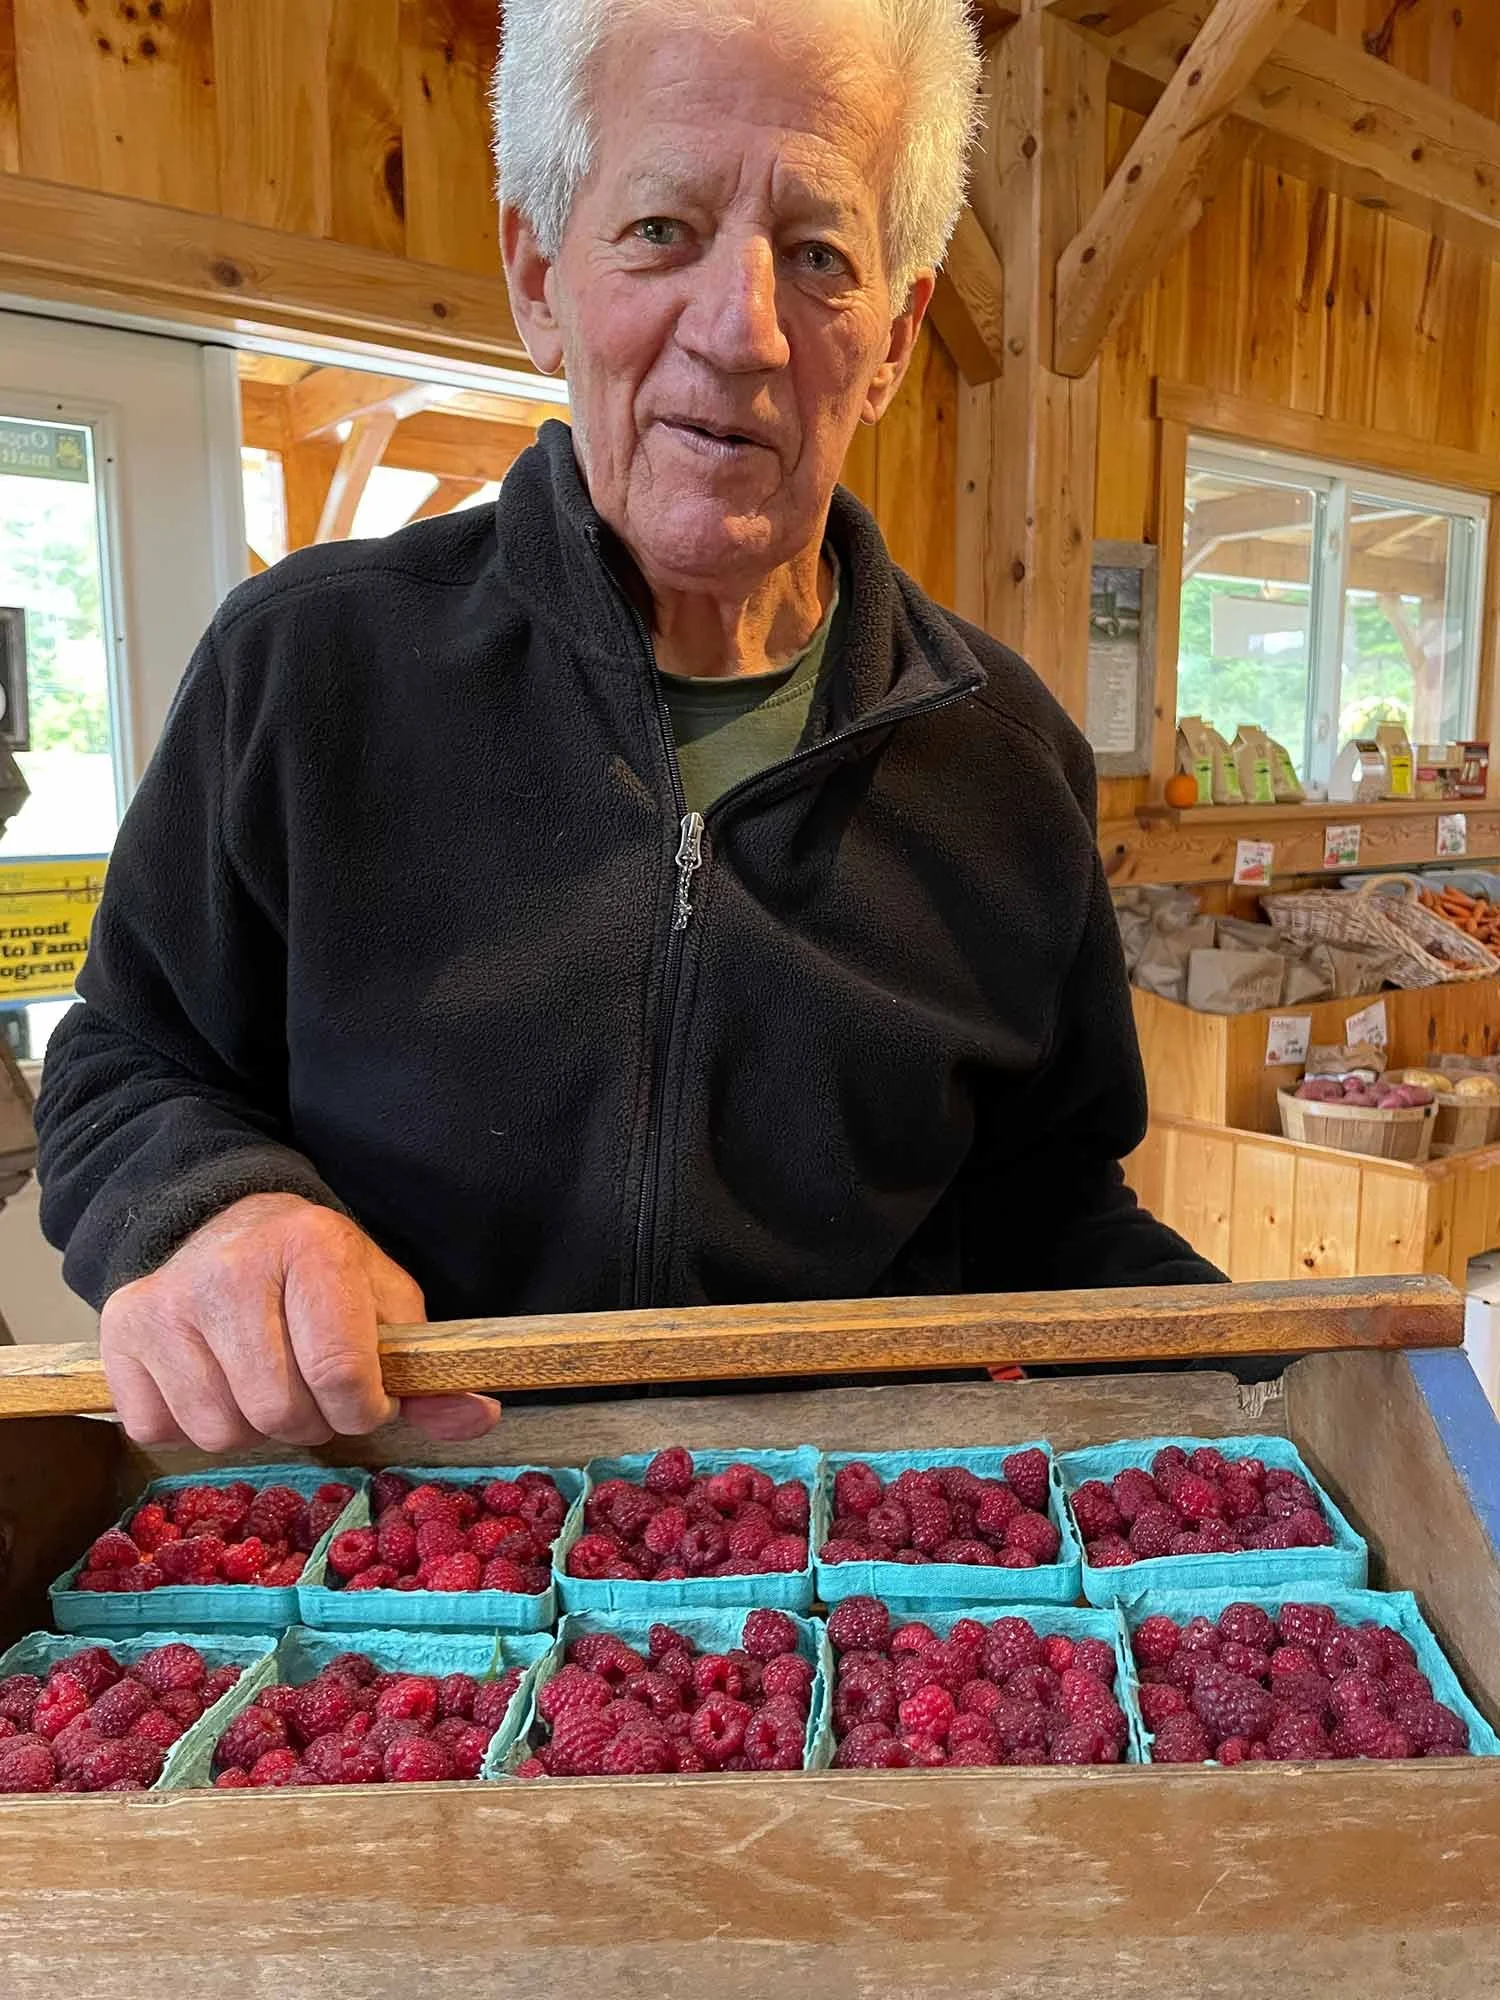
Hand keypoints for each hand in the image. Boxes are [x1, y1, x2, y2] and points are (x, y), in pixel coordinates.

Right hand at [99, 1193, 500, 1450]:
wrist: (226, 1224)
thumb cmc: (319, 1276)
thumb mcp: (383, 1305)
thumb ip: (429, 1371)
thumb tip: (479, 1416)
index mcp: (314, 1249)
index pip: (342, 1375)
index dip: (363, 1409)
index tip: (364, 1398)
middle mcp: (232, 1268)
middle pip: (278, 1412)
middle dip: (307, 1421)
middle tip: (308, 1390)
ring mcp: (168, 1300)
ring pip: (217, 1431)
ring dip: (249, 1428)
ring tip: (260, 1383)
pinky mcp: (121, 1331)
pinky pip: (157, 1428)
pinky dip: (189, 1425)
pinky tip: (211, 1382)